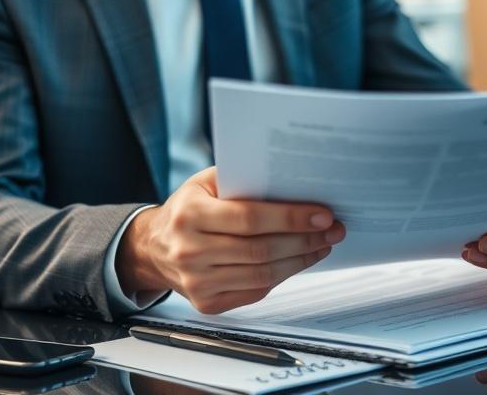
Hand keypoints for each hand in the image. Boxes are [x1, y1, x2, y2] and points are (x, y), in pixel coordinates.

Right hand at [116, 167, 344, 313]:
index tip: (322, 214)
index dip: (290, 217)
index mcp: (189, 215)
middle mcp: (189, 251)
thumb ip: (241, 182)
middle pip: (261, 250)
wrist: (153, 247)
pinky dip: (282, 276)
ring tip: (321, 245)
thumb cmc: (187, 208)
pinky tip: (298, 260)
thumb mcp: (205, 183)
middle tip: (333, 230)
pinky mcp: (207, 303)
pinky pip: (255, 292)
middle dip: (304, 240)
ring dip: (300, 260)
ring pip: (262, 275)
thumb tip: (293, 184)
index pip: (250, 218)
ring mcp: (197, 282)